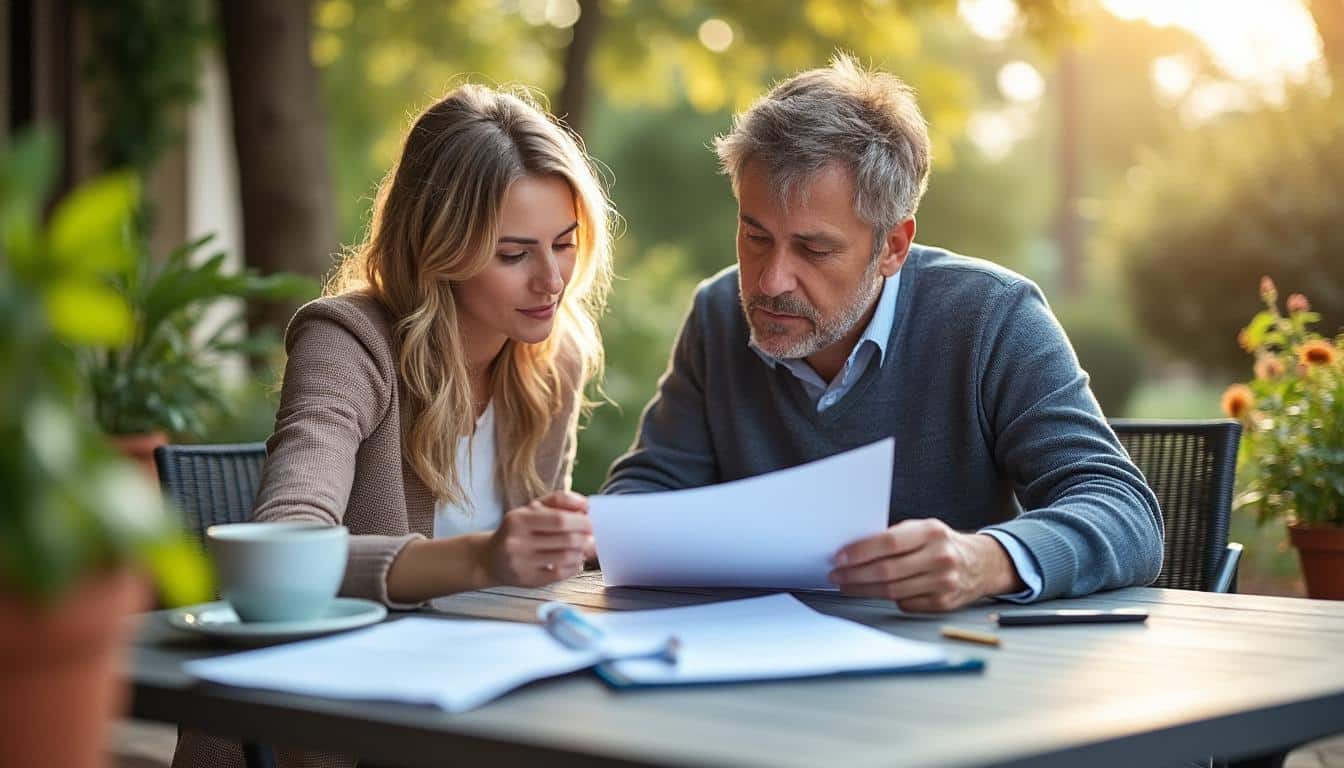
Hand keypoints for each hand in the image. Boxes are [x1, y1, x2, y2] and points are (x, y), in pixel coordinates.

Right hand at [481, 491, 590, 586]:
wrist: (489, 559)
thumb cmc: (517, 530)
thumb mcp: (531, 509)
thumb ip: (559, 501)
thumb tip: (586, 505)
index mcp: (519, 519)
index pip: (559, 519)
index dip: (581, 522)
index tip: (591, 522)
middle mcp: (517, 542)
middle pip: (566, 540)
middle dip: (585, 538)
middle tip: (592, 537)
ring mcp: (522, 564)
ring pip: (566, 558)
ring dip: (581, 552)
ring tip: (583, 548)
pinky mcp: (528, 581)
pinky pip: (560, 574)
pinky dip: (573, 566)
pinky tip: (573, 561)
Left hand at [828, 519, 1023, 612]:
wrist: (982, 563)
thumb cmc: (943, 544)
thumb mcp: (923, 529)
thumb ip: (894, 537)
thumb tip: (853, 549)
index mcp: (931, 531)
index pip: (887, 543)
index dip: (859, 552)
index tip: (839, 557)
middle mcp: (940, 557)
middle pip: (887, 570)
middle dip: (855, 574)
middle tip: (836, 575)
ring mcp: (944, 582)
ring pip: (892, 591)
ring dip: (863, 589)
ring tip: (846, 585)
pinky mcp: (944, 603)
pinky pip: (905, 603)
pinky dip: (887, 598)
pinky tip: (874, 592)